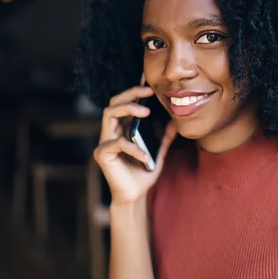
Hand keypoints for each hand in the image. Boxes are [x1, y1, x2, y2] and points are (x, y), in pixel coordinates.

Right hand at [93, 86, 176, 204]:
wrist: (135, 195)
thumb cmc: (143, 173)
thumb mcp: (158, 152)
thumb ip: (164, 138)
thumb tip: (175, 122)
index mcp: (122, 128)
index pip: (124, 103)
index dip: (135, 91)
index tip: (150, 83)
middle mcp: (111, 131)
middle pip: (114, 102)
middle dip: (131, 93)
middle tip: (149, 92)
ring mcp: (105, 141)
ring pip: (109, 114)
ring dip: (128, 109)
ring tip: (146, 113)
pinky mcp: (102, 154)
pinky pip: (117, 144)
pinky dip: (133, 148)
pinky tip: (145, 156)